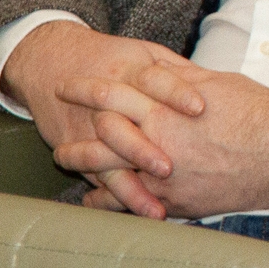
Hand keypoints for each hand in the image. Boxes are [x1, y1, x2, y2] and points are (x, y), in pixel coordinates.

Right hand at [0, 21, 205, 217]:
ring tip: (155, 209)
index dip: (176, 93)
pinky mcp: (78, 149)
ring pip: (104, 161)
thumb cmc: (112, 59)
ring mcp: (88, 129)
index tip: (199, 108)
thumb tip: (217, 84)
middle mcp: (105, 104)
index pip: (154, 80)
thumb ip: (179, 70)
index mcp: (128, 73)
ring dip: (129, 187)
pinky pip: (96, 178)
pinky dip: (115, 199)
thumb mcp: (145, 54)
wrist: (51, 60)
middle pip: (119, 126)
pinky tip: (135, 213)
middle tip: (168, 168)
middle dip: (141, 149)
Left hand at [52, 66, 268, 220]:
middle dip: (74, 129)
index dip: (85, 89)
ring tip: (66, 159)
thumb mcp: (217, 83)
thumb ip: (180, 77)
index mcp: (165, 109)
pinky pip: (130, 203)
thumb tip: (155, 65)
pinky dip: (108, 200)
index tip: (68, 85)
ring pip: (107, 172)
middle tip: (56, 127)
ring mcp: (163, 176)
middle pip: (99, 136)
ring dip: (83, 164)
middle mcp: (157, 143)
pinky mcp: (176, 201)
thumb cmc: (258, 114)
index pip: (110, 94)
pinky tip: (96, 197)